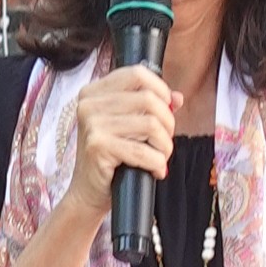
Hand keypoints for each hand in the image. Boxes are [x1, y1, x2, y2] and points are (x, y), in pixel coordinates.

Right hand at [63, 61, 181, 222]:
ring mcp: (92, 124)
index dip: (160, 90)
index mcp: (94, 92)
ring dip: (164, 145)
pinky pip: (144, 150)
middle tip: (164, 142)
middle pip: (148, 99)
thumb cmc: (109, 159)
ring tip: (160, 157)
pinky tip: (155, 170)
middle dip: (167, 123)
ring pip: (151, 124)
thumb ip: (150, 107)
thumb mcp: (128, 126)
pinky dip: (157, 163)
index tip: (167, 109)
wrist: (88, 192)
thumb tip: (177, 97)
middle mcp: (89, 104)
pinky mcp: (98, 146)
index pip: (137, 74)